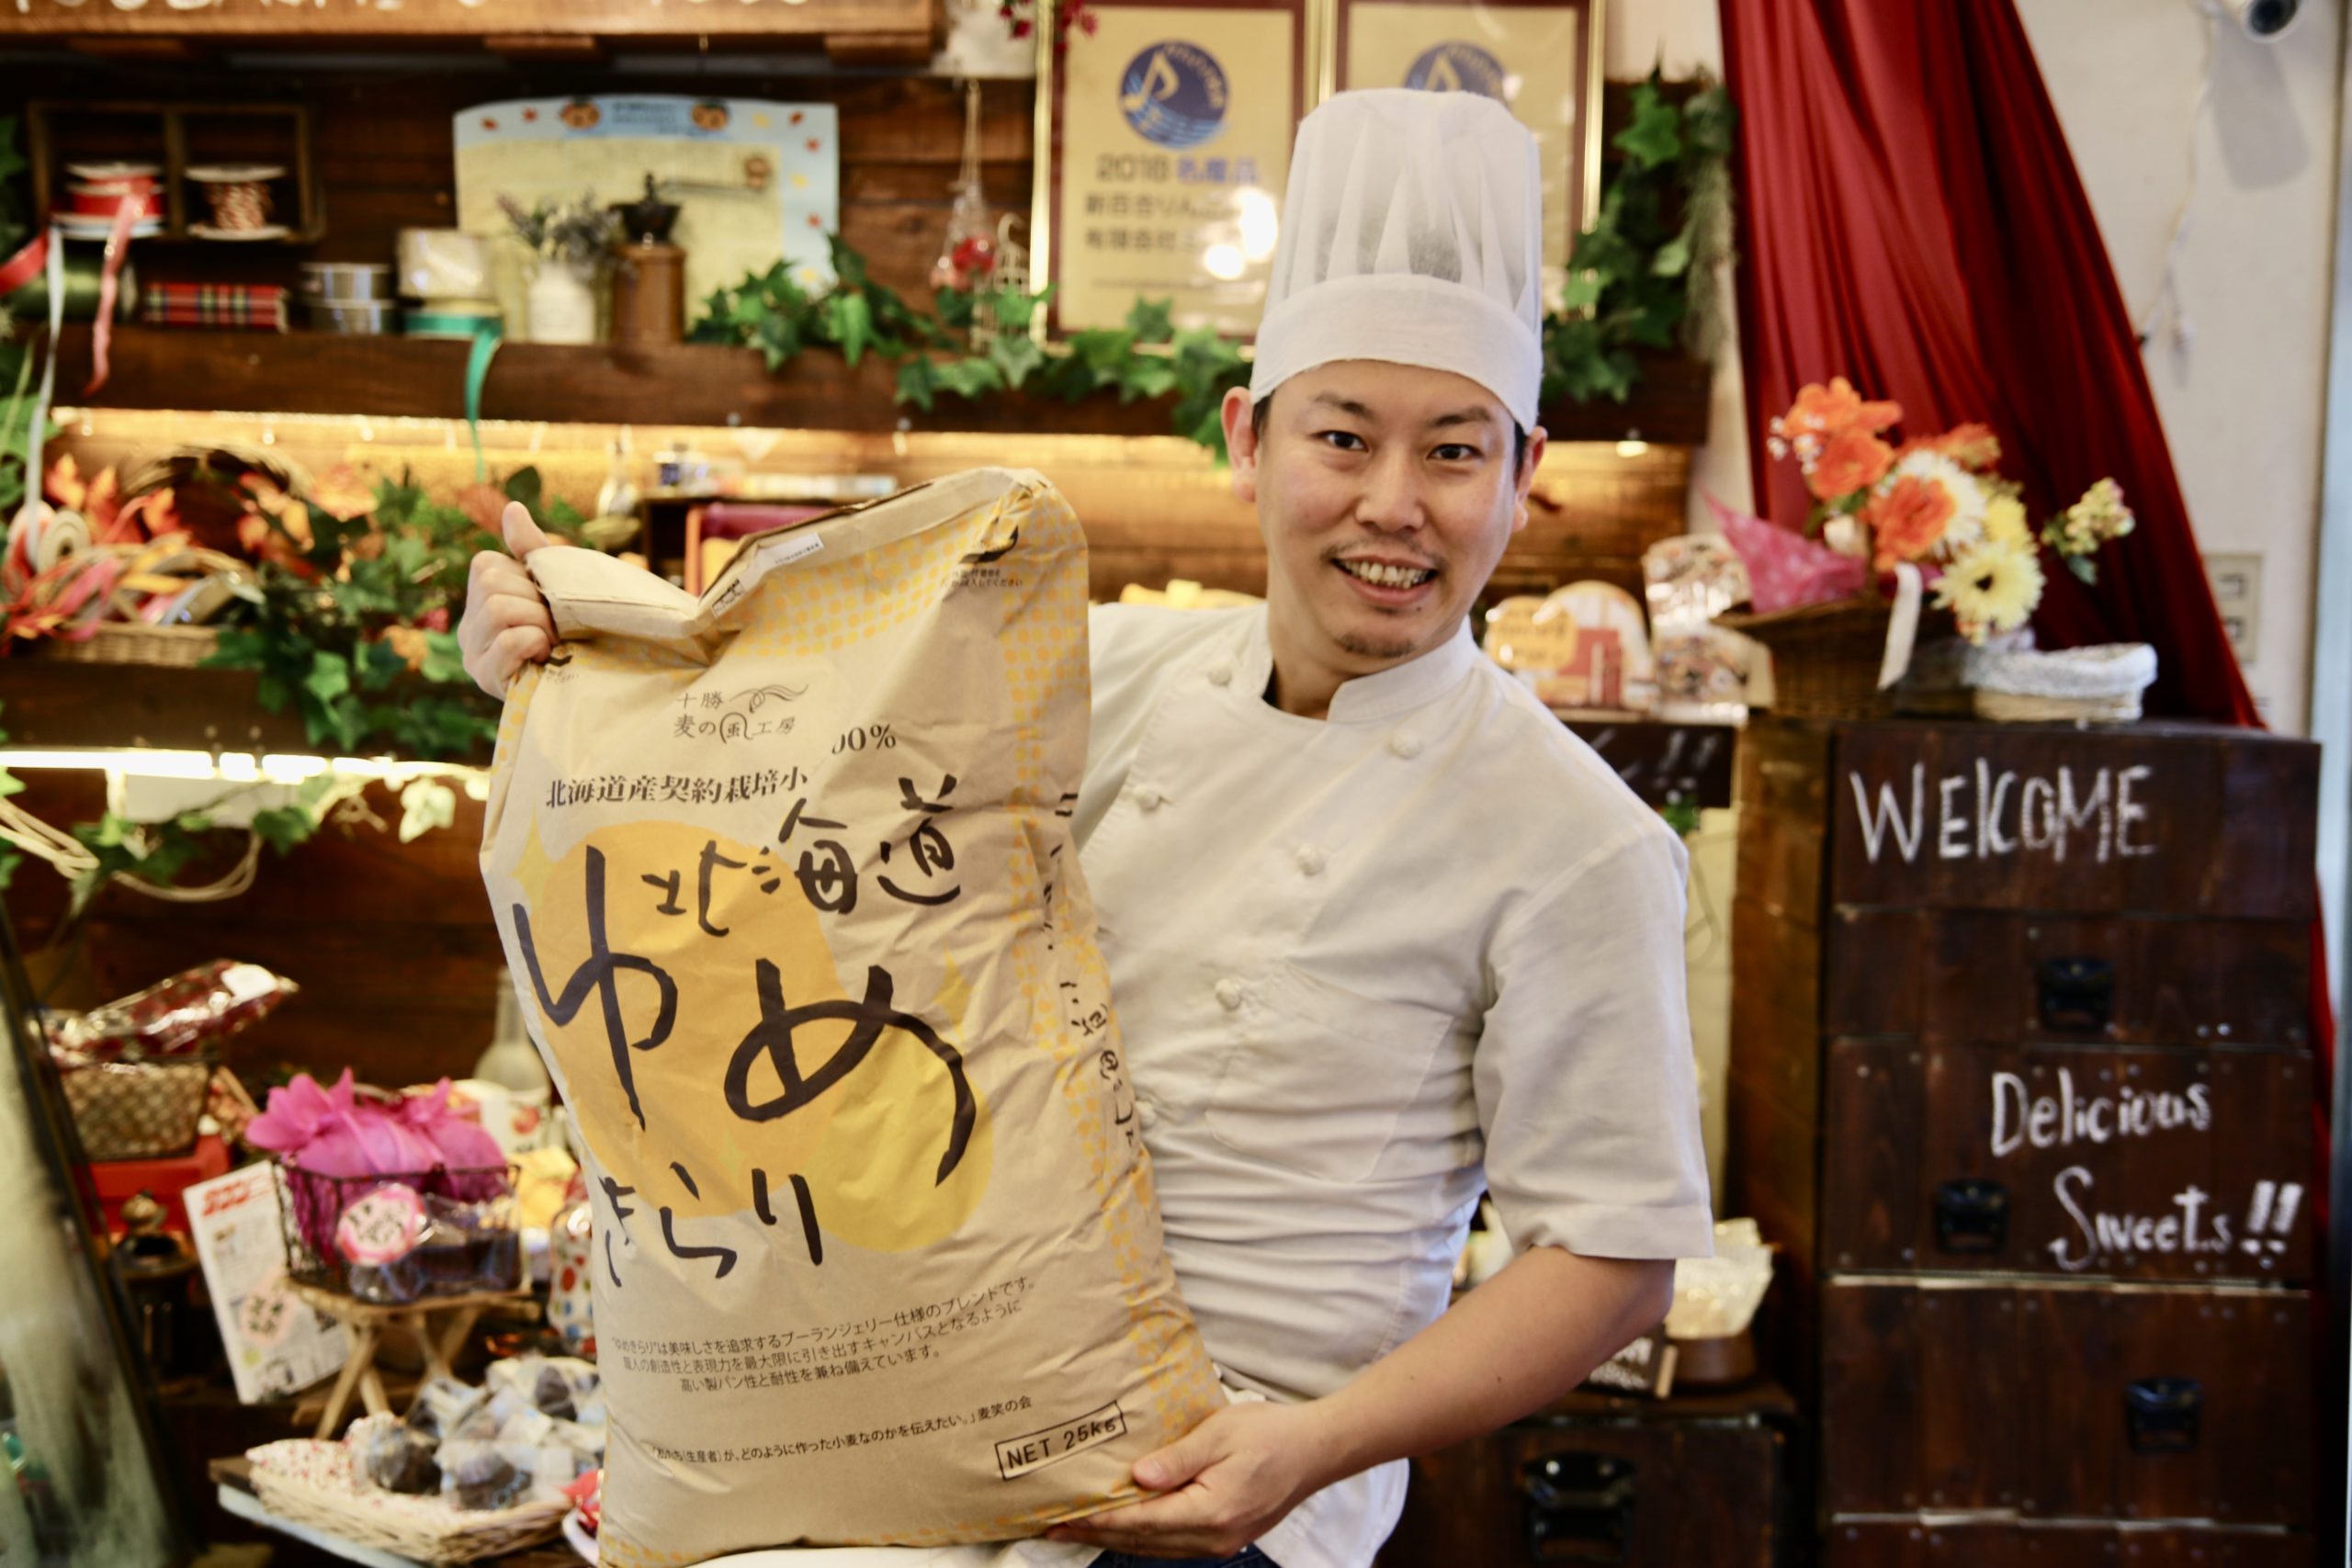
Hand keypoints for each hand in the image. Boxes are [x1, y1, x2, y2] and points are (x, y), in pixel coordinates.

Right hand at [458, 501, 561, 696]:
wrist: (593, 681)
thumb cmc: (573, 630)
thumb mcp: (555, 585)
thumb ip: (532, 549)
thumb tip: (513, 509)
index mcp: (479, 598)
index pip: (488, 565)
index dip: (527, 578)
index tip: (545, 602)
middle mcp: (467, 625)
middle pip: (492, 584)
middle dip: (535, 601)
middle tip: (554, 625)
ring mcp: (472, 653)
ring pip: (499, 609)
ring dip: (539, 621)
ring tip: (552, 640)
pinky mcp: (485, 678)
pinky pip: (508, 640)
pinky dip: (535, 641)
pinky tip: (545, 655)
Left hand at [1045, 1401, 1335, 1559]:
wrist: (1317, 1449)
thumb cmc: (1271, 1433)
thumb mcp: (1220, 1434)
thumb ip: (1178, 1459)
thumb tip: (1138, 1478)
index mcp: (1211, 1510)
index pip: (1141, 1521)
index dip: (1098, 1521)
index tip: (1062, 1518)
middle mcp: (1214, 1536)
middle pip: (1144, 1541)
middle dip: (1098, 1533)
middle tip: (1055, 1526)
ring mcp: (1222, 1541)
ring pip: (1158, 1547)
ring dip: (1118, 1537)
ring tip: (1081, 1527)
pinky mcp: (1227, 1536)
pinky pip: (1175, 1543)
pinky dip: (1146, 1536)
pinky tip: (1127, 1525)